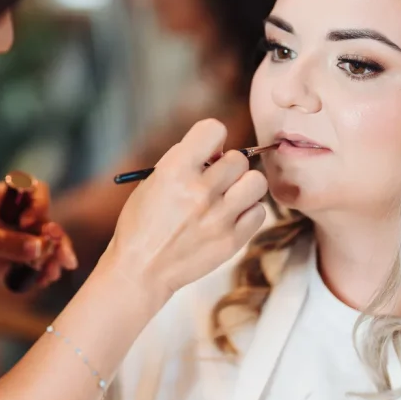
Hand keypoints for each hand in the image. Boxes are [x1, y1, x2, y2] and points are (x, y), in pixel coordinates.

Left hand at [0, 181, 78, 288]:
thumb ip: (4, 243)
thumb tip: (39, 248)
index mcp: (0, 198)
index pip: (33, 192)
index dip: (39, 205)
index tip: (29, 222)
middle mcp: (8, 217)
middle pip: (43, 223)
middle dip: (55, 239)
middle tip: (63, 257)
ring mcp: (7, 240)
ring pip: (39, 247)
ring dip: (50, 258)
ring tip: (55, 273)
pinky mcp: (3, 263)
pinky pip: (27, 266)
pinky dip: (37, 273)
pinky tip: (42, 281)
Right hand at [101, 119, 267, 306]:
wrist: (141, 270)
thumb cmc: (142, 224)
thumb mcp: (153, 182)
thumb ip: (184, 161)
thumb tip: (217, 149)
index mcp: (175, 171)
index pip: (214, 129)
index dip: (213, 138)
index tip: (208, 151)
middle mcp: (199, 191)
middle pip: (239, 159)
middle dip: (228, 166)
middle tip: (215, 180)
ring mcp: (218, 218)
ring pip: (257, 182)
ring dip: (244, 186)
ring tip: (228, 196)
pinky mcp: (232, 241)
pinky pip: (259, 212)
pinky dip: (248, 212)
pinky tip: (230, 217)